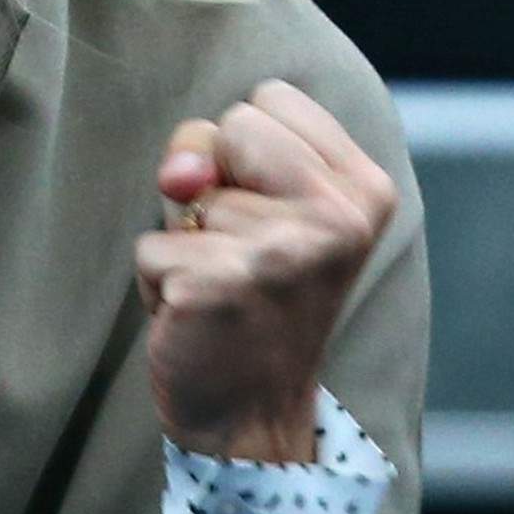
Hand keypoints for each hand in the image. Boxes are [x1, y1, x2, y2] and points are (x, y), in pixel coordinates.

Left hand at [135, 80, 396, 463]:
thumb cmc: (259, 297)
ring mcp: (277, 255)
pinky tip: (197, 314)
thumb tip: (183, 175)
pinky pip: (151, 244)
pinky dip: (159, 279)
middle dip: (215, 180)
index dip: (250, 148)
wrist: (255, 415)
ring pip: (183, 188)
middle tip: (242, 248)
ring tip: (222, 285)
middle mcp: (334, 219)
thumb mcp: (264, 209)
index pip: (271, 98)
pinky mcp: (217, 287)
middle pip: (228, 125)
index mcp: (362, 190)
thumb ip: (221, 158)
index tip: (272, 207)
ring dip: (185, 238)